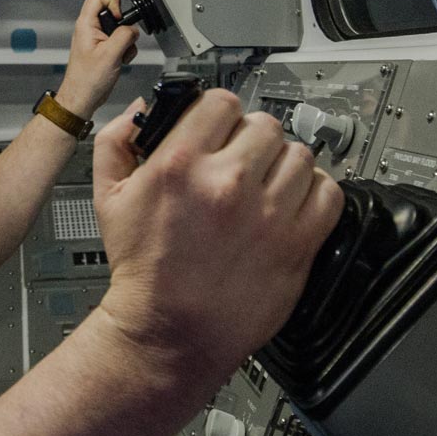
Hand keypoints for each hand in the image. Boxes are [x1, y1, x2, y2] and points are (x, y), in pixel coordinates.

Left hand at [53, 0, 138, 118]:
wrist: (82, 98)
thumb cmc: (87, 81)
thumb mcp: (110, 55)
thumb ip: (124, 36)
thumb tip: (133, 28)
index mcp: (86, 25)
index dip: (113, 2)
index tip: (120, 18)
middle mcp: (89, 28)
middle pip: (110, 9)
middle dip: (123, 24)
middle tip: (123, 38)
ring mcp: (95, 38)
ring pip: (117, 26)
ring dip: (126, 39)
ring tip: (121, 54)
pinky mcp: (102, 48)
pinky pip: (118, 39)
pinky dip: (124, 48)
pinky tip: (120, 60)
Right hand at [89, 91, 343, 385]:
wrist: (168, 332)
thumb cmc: (143, 271)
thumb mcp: (108, 198)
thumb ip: (116, 142)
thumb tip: (141, 110)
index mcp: (181, 164)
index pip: (222, 102)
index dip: (220, 114)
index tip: (220, 129)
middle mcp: (228, 183)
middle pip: (264, 125)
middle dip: (251, 140)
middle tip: (242, 162)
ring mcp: (268, 214)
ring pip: (299, 154)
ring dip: (283, 165)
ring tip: (267, 184)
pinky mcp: (297, 244)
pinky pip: (328, 192)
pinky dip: (315, 192)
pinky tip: (293, 203)